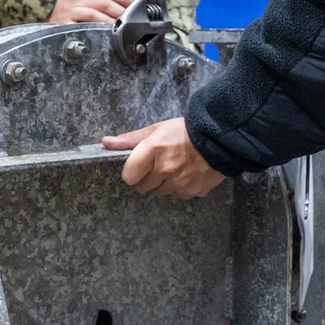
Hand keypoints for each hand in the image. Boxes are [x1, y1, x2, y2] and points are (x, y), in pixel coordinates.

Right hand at [47, 0, 132, 23]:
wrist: (51, 24)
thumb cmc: (72, 10)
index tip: (135, 6)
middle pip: (106, 2)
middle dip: (121, 12)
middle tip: (131, 20)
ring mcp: (70, 8)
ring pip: (97, 13)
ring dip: (112, 22)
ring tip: (121, 27)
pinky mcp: (66, 22)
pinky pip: (87, 24)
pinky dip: (99, 28)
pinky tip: (107, 32)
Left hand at [103, 118, 224, 197]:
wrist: (219, 139)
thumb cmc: (185, 131)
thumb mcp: (156, 129)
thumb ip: (130, 139)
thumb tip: (106, 143)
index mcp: (153, 151)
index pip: (128, 176)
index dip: (131, 171)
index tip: (137, 166)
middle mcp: (164, 170)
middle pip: (142, 187)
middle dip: (146, 178)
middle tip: (157, 165)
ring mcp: (179, 183)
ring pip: (159, 192)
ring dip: (162, 184)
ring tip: (173, 168)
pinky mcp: (192, 192)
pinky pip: (177, 195)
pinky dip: (178, 187)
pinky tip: (186, 173)